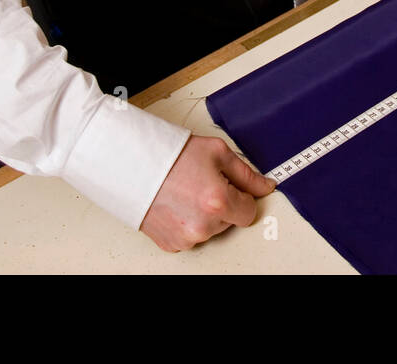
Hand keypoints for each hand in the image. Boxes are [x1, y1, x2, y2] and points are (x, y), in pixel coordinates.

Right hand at [140, 135, 275, 251]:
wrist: (131, 164)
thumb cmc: (169, 155)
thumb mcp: (217, 152)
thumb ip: (247, 174)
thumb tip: (264, 186)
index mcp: (217, 202)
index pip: (250, 212)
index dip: (243, 196)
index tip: (233, 187)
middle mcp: (202, 226)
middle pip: (230, 221)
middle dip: (223, 203)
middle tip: (203, 182)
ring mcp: (185, 238)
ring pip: (211, 229)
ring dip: (205, 214)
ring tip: (186, 191)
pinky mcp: (171, 244)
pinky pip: (192, 235)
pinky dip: (188, 222)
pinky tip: (178, 203)